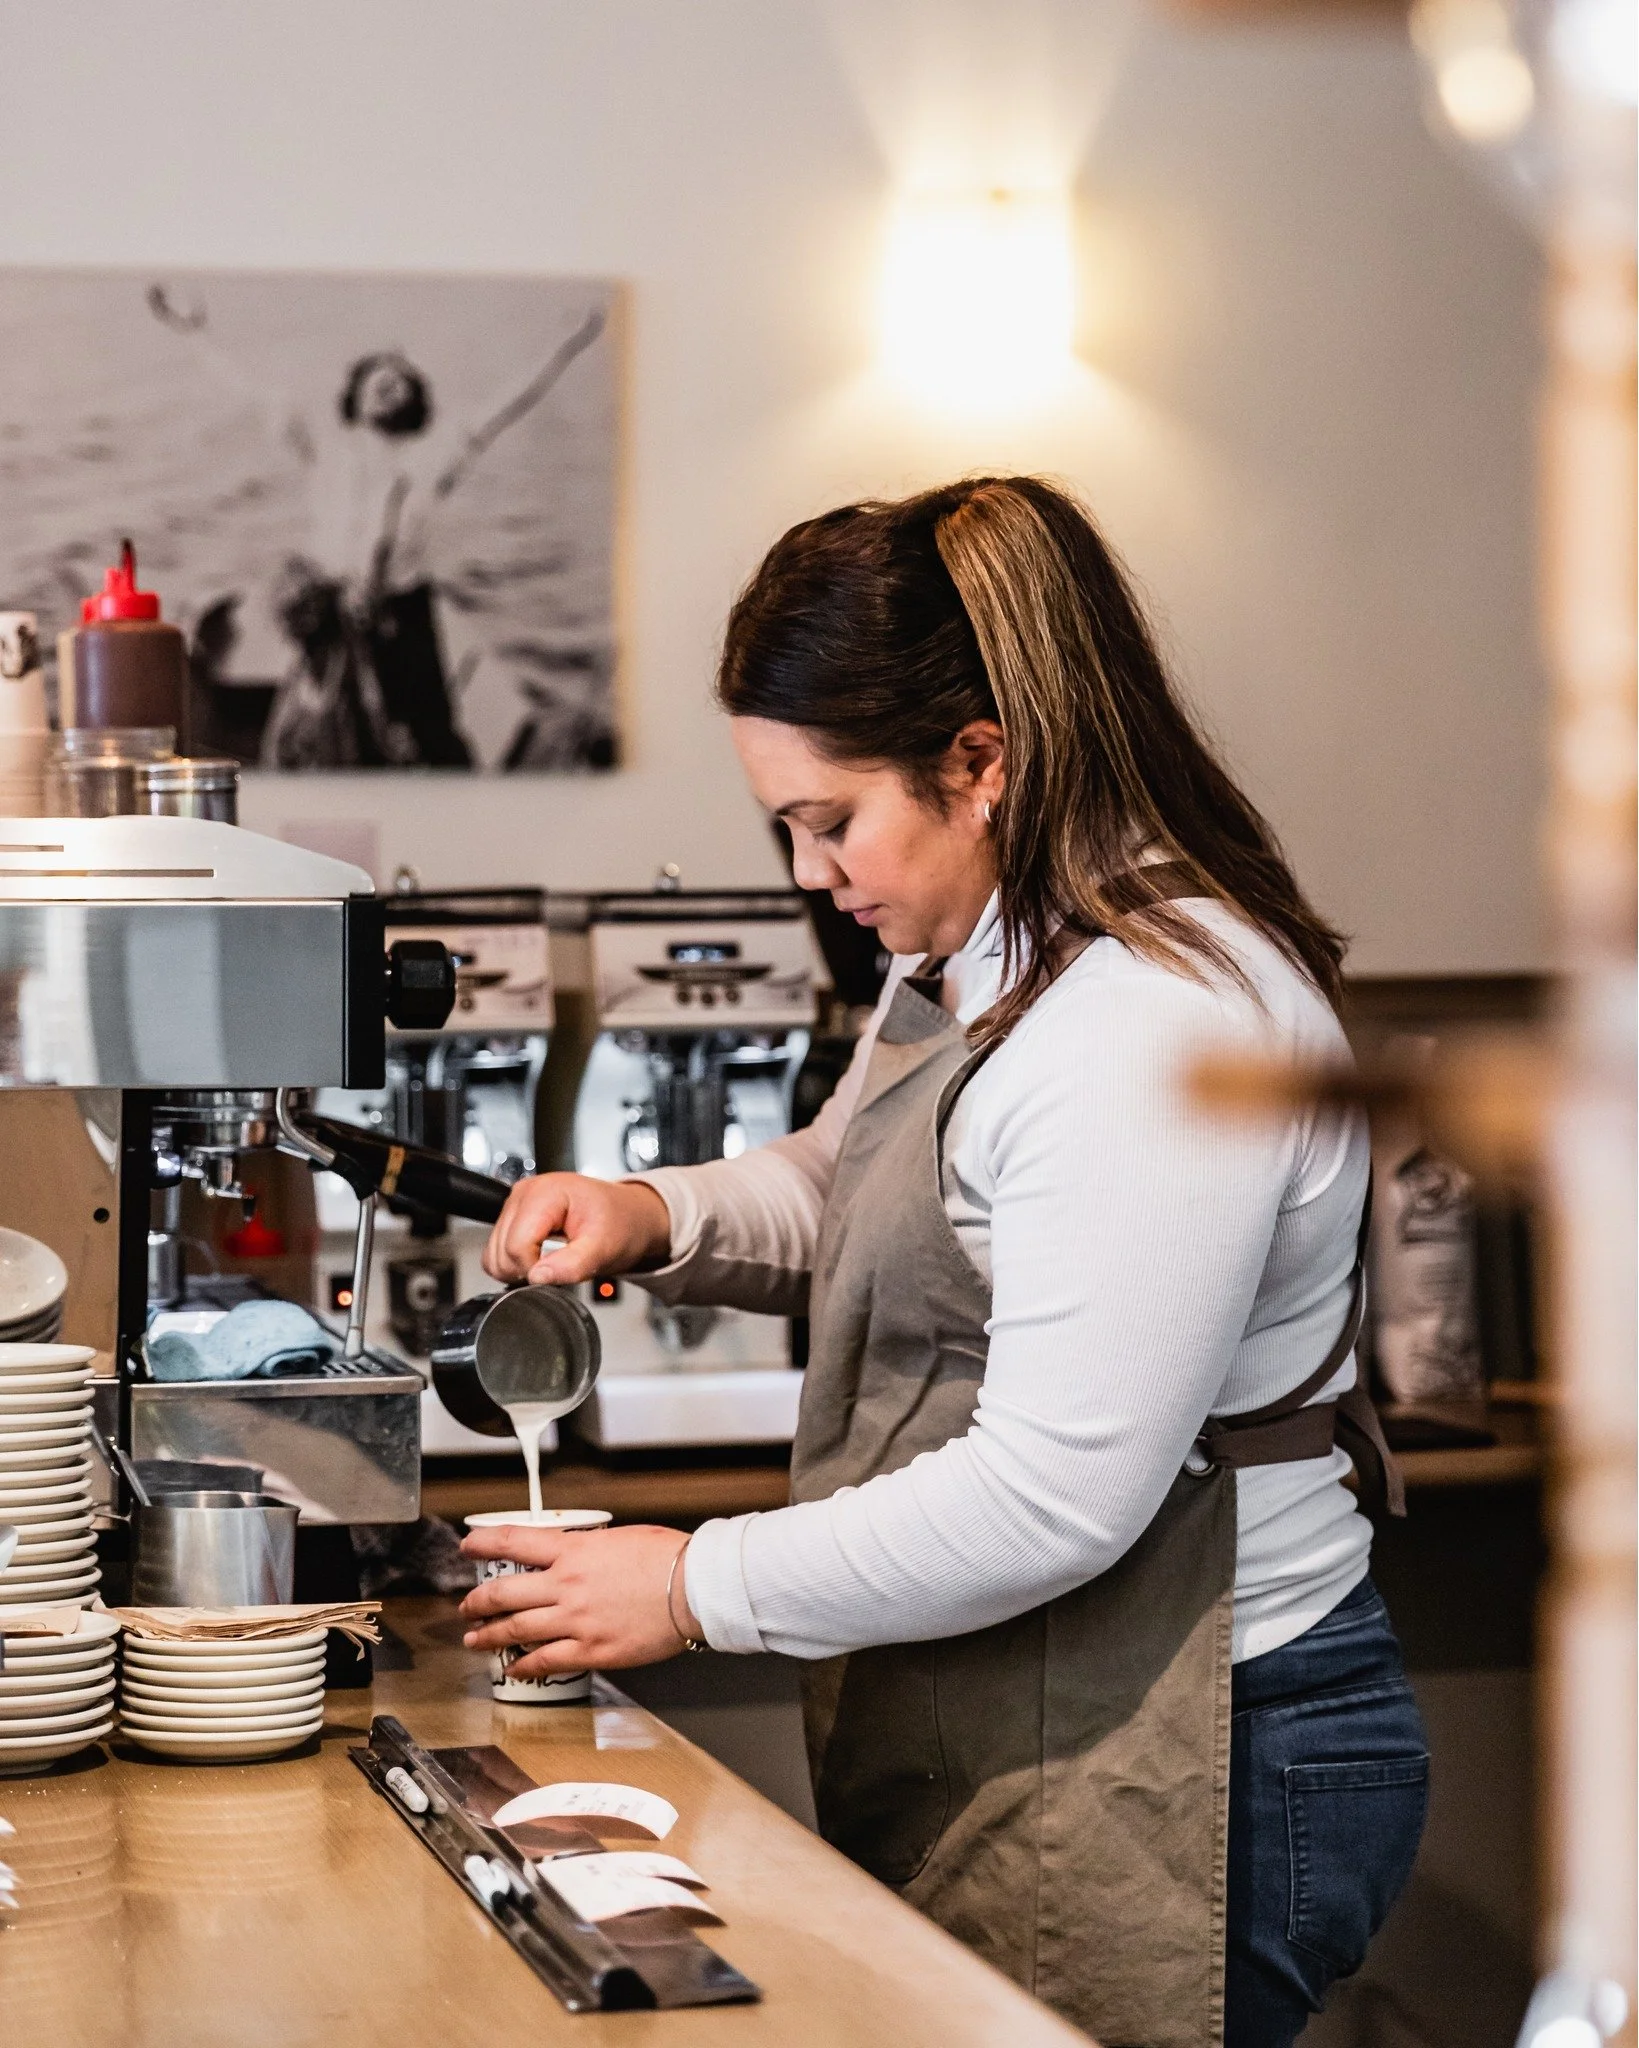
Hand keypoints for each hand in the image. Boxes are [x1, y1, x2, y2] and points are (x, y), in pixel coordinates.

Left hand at [458, 1524, 701, 1675]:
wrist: (694, 1588)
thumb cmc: (668, 1558)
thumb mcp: (620, 1538)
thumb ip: (589, 1548)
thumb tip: (574, 1554)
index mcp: (573, 1550)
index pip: (513, 1542)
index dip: (483, 1543)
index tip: (468, 1546)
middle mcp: (566, 1585)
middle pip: (503, 1592)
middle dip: (478, 1600)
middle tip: (468, 1605)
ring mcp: (576, 1621)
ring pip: (516, 1629)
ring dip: (489, 1635)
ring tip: (475, 1639)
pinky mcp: (591, 1650)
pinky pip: (545, 1660)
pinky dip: (523, 1665)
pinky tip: (513, 1668)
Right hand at [483, 1172, 670, 1285]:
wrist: (626, 1216)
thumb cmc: (619, 1224)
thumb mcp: (604, 1247)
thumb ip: (572, 1264)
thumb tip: (537, 1277)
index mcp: (545, 1193)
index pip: (516, 1245)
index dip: (534, 1269)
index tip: (560, 1270)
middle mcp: (524, 1193)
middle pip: (501, 1251)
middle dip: (527, 1269)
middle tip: (560, 1265)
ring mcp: (515, 1203)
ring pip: (493, 1254)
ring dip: (519, 1268)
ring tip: (552, 1260)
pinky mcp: (512, 1216)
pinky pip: (496, 1252)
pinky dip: (514, 1264)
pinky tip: (539, 1258)